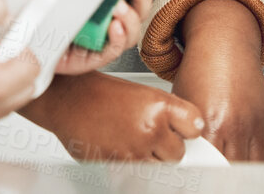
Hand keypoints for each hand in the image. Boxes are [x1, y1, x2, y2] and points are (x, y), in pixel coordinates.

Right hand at [23, 71, 205, 161]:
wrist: (69, 99)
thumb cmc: (102, 93)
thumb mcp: (142, 93)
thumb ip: (167, 113)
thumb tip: (187, 132)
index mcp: (160, 106)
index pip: (194, 127)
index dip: (188, 129)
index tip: (184, 129)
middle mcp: (151, 130)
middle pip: (178, 153)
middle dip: (167, 147)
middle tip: (151, 134)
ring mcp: (135, 151)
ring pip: (157, 166)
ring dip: (149, 156)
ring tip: (131, 137)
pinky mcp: (119, 166)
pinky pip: (136, 171)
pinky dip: (131, 162)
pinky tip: (119, 144)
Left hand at [55, 0, 153, 74]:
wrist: (29, 41)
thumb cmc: (50, 12)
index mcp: (109, 2)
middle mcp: (111, 21)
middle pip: (140, 11)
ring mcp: (105, 42)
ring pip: (132, 32)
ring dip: (130, 18)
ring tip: (120, 7)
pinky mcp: (94, 58)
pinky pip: (112, 51)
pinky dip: (117, 39)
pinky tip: (114, 27)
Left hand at [171, 0, 263, 159]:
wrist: (223, 46)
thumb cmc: (200, 73)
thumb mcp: (183, 106)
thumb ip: (184, 136)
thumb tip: (183, 160)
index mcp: (209, 123)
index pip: (211, 168)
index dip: (207, 174)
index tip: (205, 177)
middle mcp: (235, 125)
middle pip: (235, 169)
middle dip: (226, 175)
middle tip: (219, 175)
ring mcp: (255, 122)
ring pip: (258, 165)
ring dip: (248, 170)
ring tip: (236, 170)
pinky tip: (255, 161)